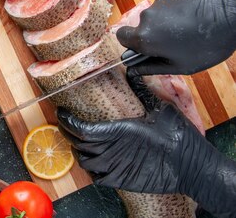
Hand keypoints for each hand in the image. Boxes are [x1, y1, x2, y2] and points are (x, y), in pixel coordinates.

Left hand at [57, 74, 235, 217]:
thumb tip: (132, 71)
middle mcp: (111, 150)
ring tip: (78, 141)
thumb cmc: (177, 136)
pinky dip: (90, 170)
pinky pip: (96, 178)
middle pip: (77, 143)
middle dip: (67, 132)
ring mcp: (115, 168)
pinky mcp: (121, 181)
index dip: (66, 120)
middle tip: (65, 122)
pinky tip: (92, 161)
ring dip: (77, 151)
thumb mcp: (159, 108)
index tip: (61, 111)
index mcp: (117, 130)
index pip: (80, 128)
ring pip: (83, 162)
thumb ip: (141, 91)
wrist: (192, 166)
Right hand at [116, 0, 235, 75]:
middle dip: (155, 34)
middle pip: (143, 26)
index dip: (131, 43)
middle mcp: (147, 16)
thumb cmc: (206, 44)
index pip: (121, 37)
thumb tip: (134, 69)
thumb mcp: (181, 66)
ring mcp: (160, 1)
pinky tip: (197, 16)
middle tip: (177, 43)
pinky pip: (171, 4)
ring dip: (169, 23)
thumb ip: (153, 67)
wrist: (230, 9)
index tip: (145, 48)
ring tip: (192, 29)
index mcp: (144, 36)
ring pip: (158, 15)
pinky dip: (180, 10)